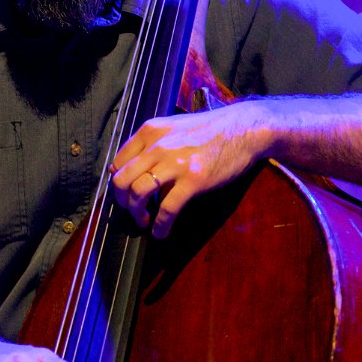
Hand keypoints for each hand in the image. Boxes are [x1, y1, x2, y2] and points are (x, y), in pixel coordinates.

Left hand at [111, 102, 267, 237]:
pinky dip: (160, 225)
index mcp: (150, 131)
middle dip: (123, 203)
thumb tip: (136, 171)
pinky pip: (167, 208)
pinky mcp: (193, 180)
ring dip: (137, 215)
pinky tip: (161, 232)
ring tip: (145, 222)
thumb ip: (153, 144)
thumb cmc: (210, 130)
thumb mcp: (174, 128)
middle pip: (121, 180)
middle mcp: (157, 146)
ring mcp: (175, 163)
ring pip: (137, 194)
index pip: (117, 162)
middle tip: (133, 212)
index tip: (125, 195)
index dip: (118, 184)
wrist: (243, 129)